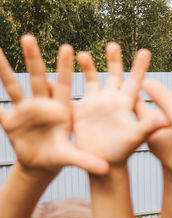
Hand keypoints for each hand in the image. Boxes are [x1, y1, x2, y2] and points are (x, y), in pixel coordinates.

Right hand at [0, 35, 107, 176]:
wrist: (42, 165)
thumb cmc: (61, 156)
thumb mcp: (74, 157)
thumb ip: (87, 161)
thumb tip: (105, 170)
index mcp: (61, 109)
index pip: (64, 84)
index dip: (65, 68)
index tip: (68, 47)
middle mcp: (43, 105)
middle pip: (38, 78)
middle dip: (33, 59)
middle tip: (29, 37)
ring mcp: (25, 111)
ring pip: (14, 87)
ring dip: (4, 70)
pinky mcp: (11, 120)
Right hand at [73, 43, 167, 164]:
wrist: (105, 163)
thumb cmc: (123, 152)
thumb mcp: (136, 137)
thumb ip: (149, 126)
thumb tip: (166, 121)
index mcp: (126, 104)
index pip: (135, 81)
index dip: (139, 66)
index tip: (145, 51)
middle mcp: (111, 100)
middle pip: (114, 74)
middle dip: (114, 59)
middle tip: (113, 44)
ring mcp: (96, 104)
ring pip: (93, 79)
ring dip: (88, 66)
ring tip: (82, 53)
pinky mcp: (81, 111)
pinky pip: (73, 94)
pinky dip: (65, 85)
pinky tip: (56, 74)